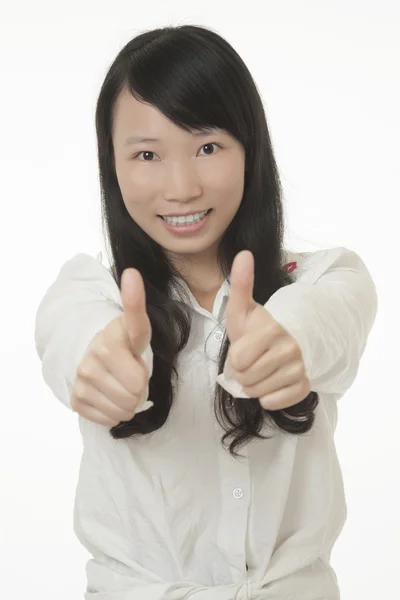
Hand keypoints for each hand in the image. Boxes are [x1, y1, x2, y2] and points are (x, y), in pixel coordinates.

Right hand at [70, 268, 151, 425]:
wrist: (94, 360)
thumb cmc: (123, 346)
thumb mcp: (137, 329)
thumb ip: (136, 310)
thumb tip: (131, 272)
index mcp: (113, 337)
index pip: (132, 322)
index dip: (133, 302)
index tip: (132, 276)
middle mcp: (94, 357)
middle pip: (136, 391)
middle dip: (140, 387)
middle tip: (132, 374)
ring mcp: (82, 378)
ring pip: (124, 408)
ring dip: (129, 402)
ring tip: (122, 385)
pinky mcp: (77, 398)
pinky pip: (109, 418)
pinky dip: (115, 412)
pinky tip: (111, 396)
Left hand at [225, 251, 310, 409]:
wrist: (288, 339)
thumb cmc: (258, 326)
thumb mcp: (244, 308)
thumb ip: (241, 283)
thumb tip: (243, 253)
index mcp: (272, 329)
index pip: (237, 362)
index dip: (235, 358)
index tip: (244, 347)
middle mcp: (290, 349)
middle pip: (246, 379)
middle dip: (243, 372)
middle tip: (252, 359)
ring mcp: (300, 368)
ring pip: (259, 392)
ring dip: (255, 384)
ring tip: (261, 368)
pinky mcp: (305, 385)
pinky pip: (276, 402)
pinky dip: (269, 396)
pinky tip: (273, 381)